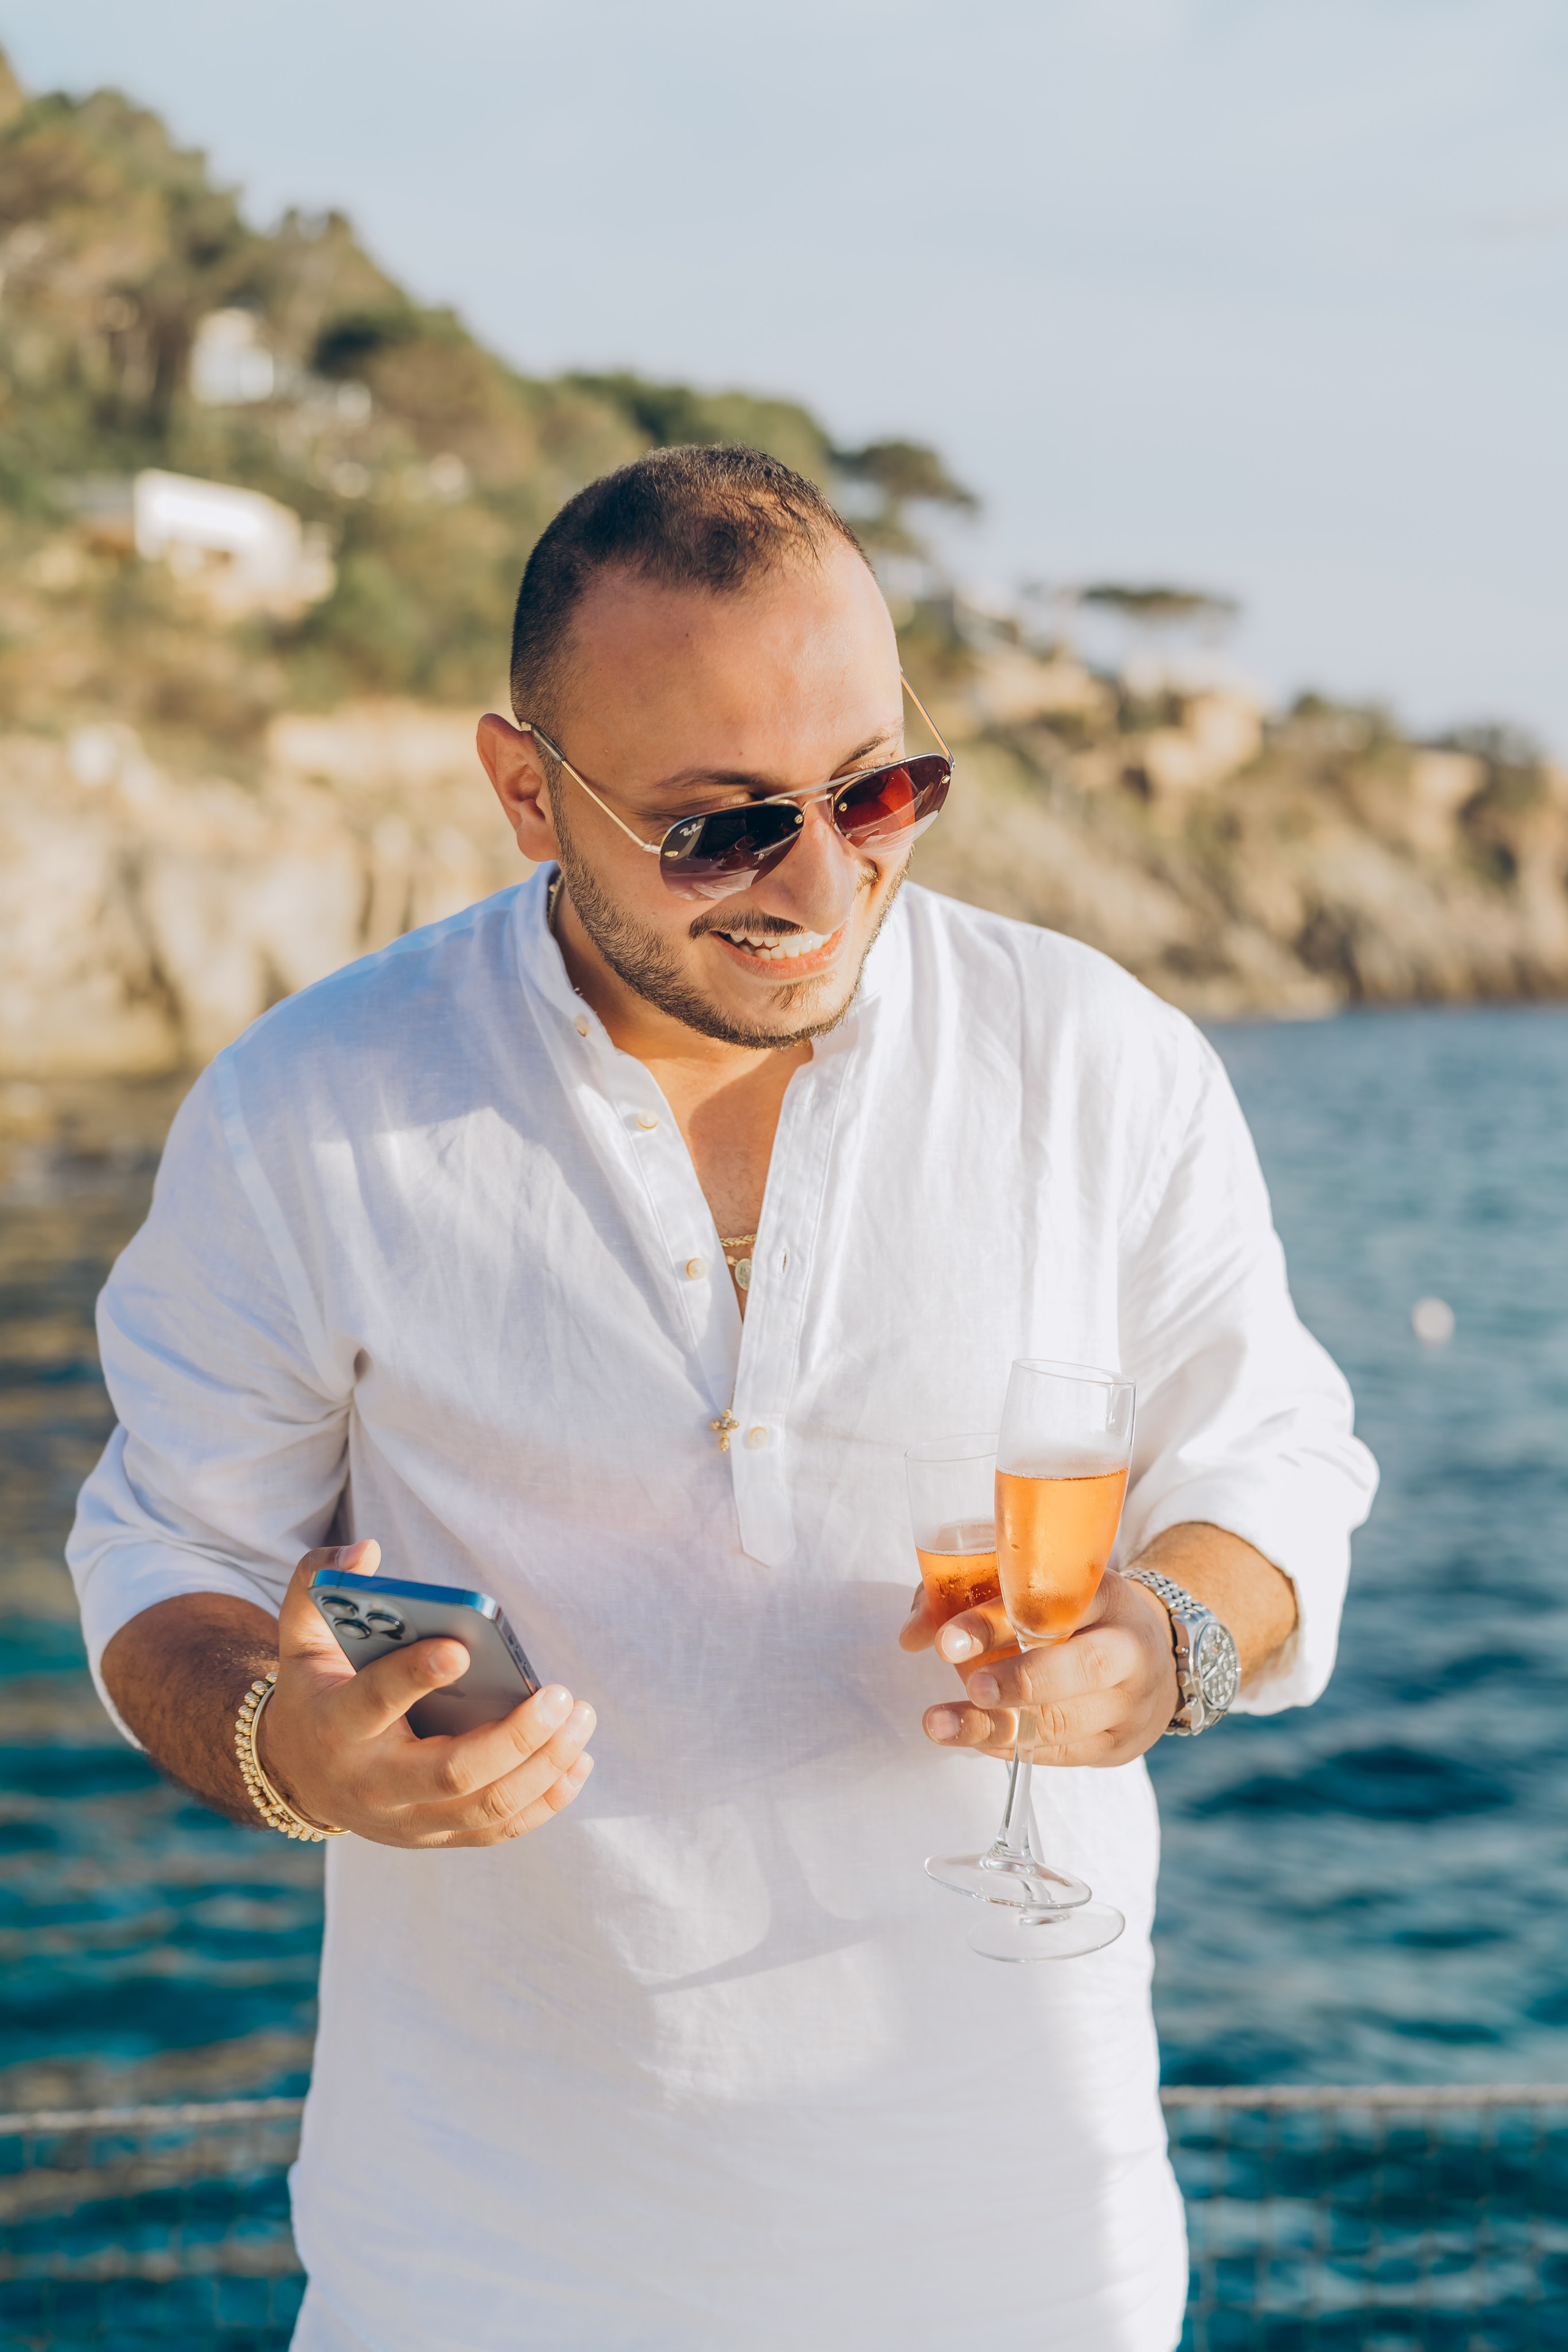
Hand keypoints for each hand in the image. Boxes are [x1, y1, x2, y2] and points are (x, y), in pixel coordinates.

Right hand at [259, 1542, 595, 1847]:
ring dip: (543, 1767)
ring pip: (485, 1806)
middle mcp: (372, 1782)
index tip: (460, 1648)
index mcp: (336, 1724)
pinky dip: (544, 1801)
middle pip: (452, 1773)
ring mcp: (407, 1818)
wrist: (300, 1773)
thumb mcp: (301, 1633)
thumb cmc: (318, 1690)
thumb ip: (318, 1581)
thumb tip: (365, 1549)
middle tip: (562, 1696)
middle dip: (514, 1738)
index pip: (376, 1701)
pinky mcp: (435, 1835)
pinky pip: (497, 1830)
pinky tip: (576, 1763)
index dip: (416, 1674)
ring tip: (581, 1718)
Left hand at [902, 1570, 1177, 1767]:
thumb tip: (912, 1633)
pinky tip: (974, 1739)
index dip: (996, 1622)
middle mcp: (1128, 1649)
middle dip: (1019, 1681)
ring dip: (996, 1727)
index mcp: (1106, 1595)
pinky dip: (1012, 1747)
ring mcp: (1129, 1704)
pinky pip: (1061, 1754)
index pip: (1054, 1605)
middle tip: (969, 1687)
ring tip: (940, 1724)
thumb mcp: (1040, 1587)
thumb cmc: (1076, 1615)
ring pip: (1064, 1722)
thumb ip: (972, 1595)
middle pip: (1081, 1669)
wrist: (1155, 1655)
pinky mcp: (1118, 1747)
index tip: (947, 1639)